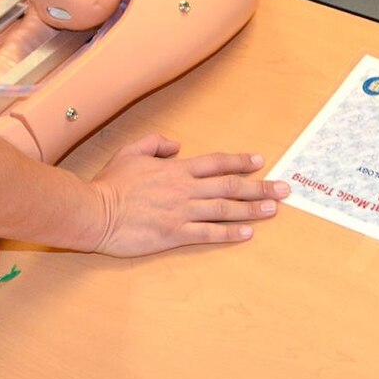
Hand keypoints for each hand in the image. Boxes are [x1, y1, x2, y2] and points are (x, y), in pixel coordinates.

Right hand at [87, 134, 288, 255]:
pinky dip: (230, 233)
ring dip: (252, 209)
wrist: (96, 212)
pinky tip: (247, 233)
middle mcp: (185, 189)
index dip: (240, 161)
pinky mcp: (175, 234)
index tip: (259, 162)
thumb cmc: (111, 184)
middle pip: (230, 185)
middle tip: (282, 189)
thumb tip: (175, 145)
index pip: (216, 163)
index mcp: (176, 169)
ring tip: (273, 209)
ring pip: (225, 208)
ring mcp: (182, 212)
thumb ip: (155, 143)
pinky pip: (209, 233)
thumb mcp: (131, 151)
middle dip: (259, 186)